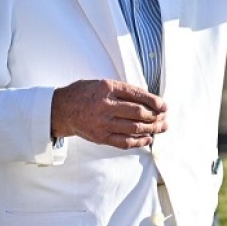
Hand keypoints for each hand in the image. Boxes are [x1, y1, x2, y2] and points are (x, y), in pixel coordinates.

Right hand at [51, 79, 168, 149]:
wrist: (62, 110)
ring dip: (152, 129)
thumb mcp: (102, 83)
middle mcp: (105, 106)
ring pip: (134, 128)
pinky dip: (139, 142)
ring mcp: (102, 123)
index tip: (164, 105)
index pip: (137, 95)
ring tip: (161, 128)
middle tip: (164, 117)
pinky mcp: (101, 137)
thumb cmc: (84, 94)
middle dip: (156, 116)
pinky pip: (124, 142)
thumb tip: (149, 99)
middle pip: (138, 113)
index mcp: (107, 88)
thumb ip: (123, 90)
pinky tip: (148, 139)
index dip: (154, 101)